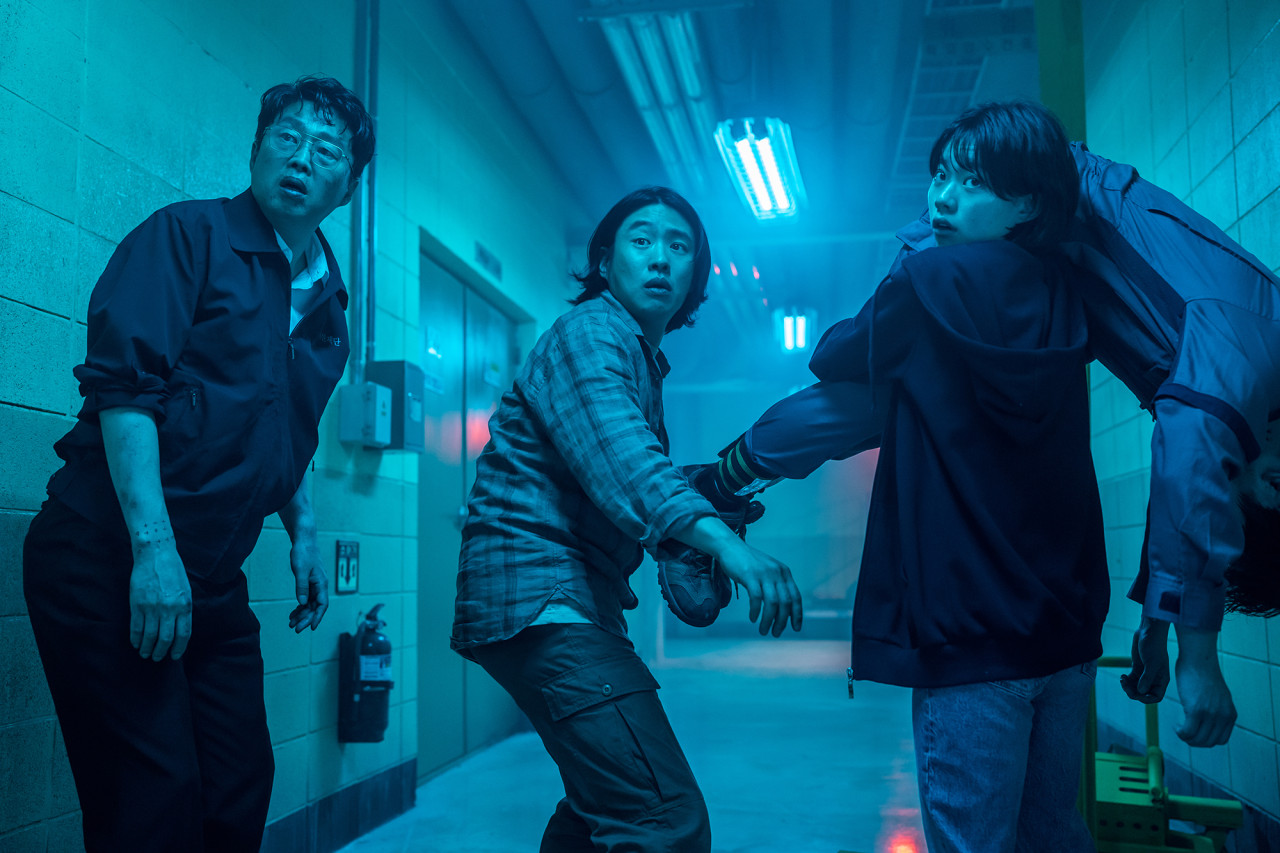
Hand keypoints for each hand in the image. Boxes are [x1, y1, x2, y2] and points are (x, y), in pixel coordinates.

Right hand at [129, 539, 192, 660]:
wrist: (156, 555)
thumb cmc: (173, 571)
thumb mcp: (186, 589)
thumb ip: (183, 609)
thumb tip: (179, 628)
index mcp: (184, 605)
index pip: (183, 634)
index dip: (179, 648)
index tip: (174, 656)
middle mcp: (169, 609)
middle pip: (166, 638)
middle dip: (161, 652)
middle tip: (157, 658)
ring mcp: (152, 607)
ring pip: (150, 636)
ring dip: (147, 648)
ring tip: (145, 654)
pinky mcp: (137, 604)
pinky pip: (136, 627)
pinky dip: (135, 638)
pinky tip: (135, 644)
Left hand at [288, 534, 327, 631]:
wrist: (304, 541)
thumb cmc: (304, 553)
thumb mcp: (301, 570)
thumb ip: (302, 587)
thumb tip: (302, 602)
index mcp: (322, 583)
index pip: (322, 605)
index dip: (318, 617)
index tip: (311, 627)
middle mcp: (320, 586)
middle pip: (315, 607)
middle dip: (306, 618)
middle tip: (295, 629)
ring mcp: (314, 584)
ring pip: (310, 604)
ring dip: (302, 614)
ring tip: (291, 623)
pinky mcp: (309, 582)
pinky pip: (306, 598)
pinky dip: (300, 606)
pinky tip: (293, 613)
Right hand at [714, 540, 802, 636]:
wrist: (730, 546)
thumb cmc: (748, 562)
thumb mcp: (768, 571)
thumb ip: (776, 585)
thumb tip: (783, 608)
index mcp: (784, 572)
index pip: (796, 597)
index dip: (797, 614)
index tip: (796, 628)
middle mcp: (777, 573)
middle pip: (785, 603)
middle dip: (782, 621)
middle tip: (775, 633)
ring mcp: (764, 573)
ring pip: (772, 603)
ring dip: (769, 620)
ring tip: (763, 630)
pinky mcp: (750, 575)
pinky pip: (756, 598)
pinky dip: (755, 611)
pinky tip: (753, 618)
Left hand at [1120, 616, 1169, 703]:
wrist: (1148, 631)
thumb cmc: (1154, 646)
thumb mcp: (1151, 663)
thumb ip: (1147, 678)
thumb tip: (1140, 691)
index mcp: (1161, 679)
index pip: (1156, 697)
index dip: (1146, 699)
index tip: (1136, 693)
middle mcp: (1154, 678)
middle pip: (1143, 693)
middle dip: (1133, 692)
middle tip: (1125, 684)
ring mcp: (1145, 673)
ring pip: (1136, 687)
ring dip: (1128, 686)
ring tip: (1122, 679)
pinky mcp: (1138, 668)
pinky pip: (1131, 680)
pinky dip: (1126, 680)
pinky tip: (1122, 675)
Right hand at [1171, 625, 1236, 746]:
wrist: (1198, 659)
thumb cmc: (1203, 674)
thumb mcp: (1217, 696)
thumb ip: (1216, 710)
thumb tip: (1207, 720)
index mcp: (1230, 714)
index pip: (1220, 740)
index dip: (1206, 740)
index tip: (1195, 733)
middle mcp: (1223, 716)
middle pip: (1208, 742)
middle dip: (1194, 741)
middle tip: (1183, 732)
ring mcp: (1211, 714)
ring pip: (1197, 739)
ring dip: (1186, 737)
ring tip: (1179, 728)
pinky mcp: (1196, 710)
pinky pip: (1187, 732)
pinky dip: (1180, 732)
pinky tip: (1176, 725)